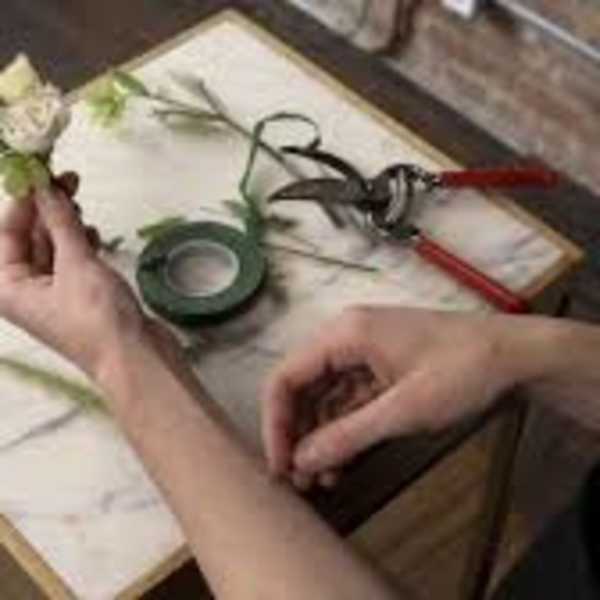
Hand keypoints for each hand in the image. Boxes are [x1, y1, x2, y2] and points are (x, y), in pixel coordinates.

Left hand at [0, 177, 147, 379]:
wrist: (134, 357)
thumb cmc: (96, 317)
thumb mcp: (75, 263)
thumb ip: (60, 222)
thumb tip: (46, 186)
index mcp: (9, 287)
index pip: (7, 233)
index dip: (24, 201)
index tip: (41, 173)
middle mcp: (25, 291)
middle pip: (29, 239)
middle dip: (47, 210)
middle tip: (68, 180)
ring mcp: (54, 295)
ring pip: (53, 249)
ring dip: (66, 227)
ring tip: (82, 207)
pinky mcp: (80, 298)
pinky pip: (72, 263)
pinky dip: (81, 246)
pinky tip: (95, 234)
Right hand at [263, 306, 542, 488]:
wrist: (517, 356)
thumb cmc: (462, 372)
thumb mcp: (404, 410)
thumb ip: (347, 435)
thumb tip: (300, 461)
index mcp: (344, 334)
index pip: (286, 377)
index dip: (275, 423)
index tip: (280, 466)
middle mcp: (346, 338)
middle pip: (301, 387)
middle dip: (297, 434)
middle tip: (298, 480)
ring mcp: (364, 352)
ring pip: (324, 397)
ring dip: (320, 437)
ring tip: (322, 480)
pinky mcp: (381, 368)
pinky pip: (348, 400)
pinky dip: (343, 430)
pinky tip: (343, 462)